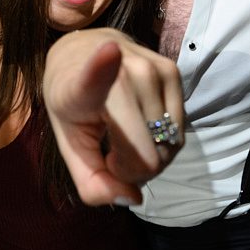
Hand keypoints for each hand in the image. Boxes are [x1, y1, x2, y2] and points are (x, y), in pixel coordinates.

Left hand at [44, 30, 184, 205]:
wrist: (83, 54)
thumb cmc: (74, 107)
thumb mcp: (71, 147)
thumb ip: (92, 183)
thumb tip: (132, 198)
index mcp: (84, 85)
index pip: (95, 74)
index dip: (103, 66)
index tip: (110, 51)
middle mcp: (125, 71)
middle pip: (147, 153)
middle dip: (133, 169)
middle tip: (112, 156)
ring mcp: (154, 69)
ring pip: (168, 145)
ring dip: (149, 158)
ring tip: (125, 142)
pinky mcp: (174, 72)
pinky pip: (178, 133)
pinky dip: (162, 144)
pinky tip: (142, 130)